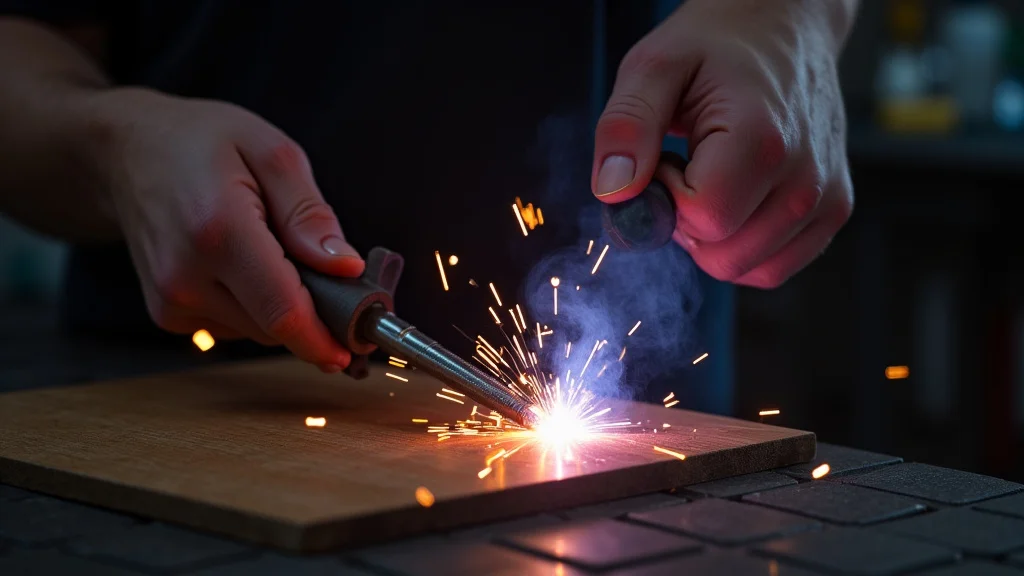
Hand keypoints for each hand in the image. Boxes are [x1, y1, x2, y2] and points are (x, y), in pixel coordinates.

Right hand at [90, 88, 360, 370]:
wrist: (127, 153)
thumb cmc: (201, 142)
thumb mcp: (273, 154)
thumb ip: (310, 215)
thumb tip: (346, 268)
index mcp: (219, 230)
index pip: (283, 311)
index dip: (326, 338)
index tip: (358, 347)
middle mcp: (187, 276)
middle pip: (276, 326)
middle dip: (316, 312)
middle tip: (334, 276)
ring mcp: (172, 301)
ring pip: (259, 330)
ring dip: (284, 305)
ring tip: (276, 251)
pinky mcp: (168, 314)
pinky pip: (236, 326)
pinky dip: (255, 305)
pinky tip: (244, 263)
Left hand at [592, 0, 855, 287]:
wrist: (781, 25)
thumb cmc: (715, 45)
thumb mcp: (653, 67)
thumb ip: (626, 128)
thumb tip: (612, 192)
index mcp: (762, 139)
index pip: (700, 219)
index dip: (666, 197)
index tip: (666, 155)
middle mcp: (806, 177)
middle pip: (722, 257)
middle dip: (687, 224)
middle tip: (688, 165)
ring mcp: (826, 199)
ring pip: (746, 270)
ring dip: (714, 237)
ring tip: (714, 175)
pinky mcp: (833, 211)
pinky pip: (772, 268)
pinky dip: (743, 248)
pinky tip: (736, 198)